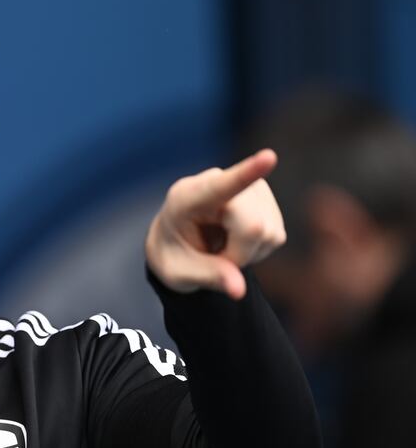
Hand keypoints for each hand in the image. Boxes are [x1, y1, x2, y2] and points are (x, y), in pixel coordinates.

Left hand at [145, 149, 284, 299]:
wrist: (178, 244)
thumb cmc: (173, 256)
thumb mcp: (179, 274)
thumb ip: (208, 278)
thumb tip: (239, 290)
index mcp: (186, 197)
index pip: (220, 186)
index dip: (247, 173)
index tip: (269, 156)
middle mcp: (216, 181)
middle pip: (253, 226)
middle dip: (239, 255)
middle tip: (213, 259)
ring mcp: (245, 186)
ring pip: (268, 232)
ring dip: (247, 253)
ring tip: (221, 247)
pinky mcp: (265, 198)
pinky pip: (276, 235)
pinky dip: (257, 249)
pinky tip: (236, 242)